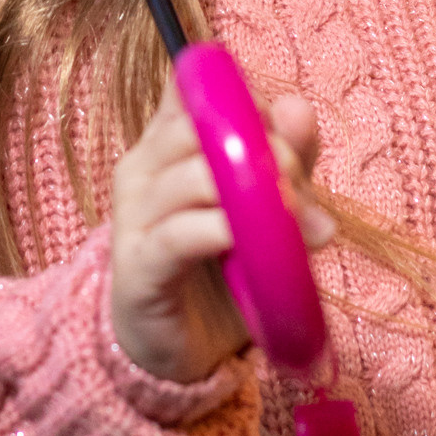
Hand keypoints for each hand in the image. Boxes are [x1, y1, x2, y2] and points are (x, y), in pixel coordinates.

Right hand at [108, 72, 332, 385]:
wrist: (181, 350)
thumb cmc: (221, 269)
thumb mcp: (264, 207)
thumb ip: (285, 158)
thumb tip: (300, 110)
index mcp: (167, 143)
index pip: (193, 85)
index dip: (245, 96)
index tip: (284, 128)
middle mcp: (143, 168)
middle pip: (200, 126)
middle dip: (264, 145)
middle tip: (301, 183)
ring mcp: (134, 216)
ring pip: (193, 177)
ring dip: (255, 194)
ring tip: (295, 224)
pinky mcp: (137, 266)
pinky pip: (178, 234)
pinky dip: (221, 231)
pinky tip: (246, 242)